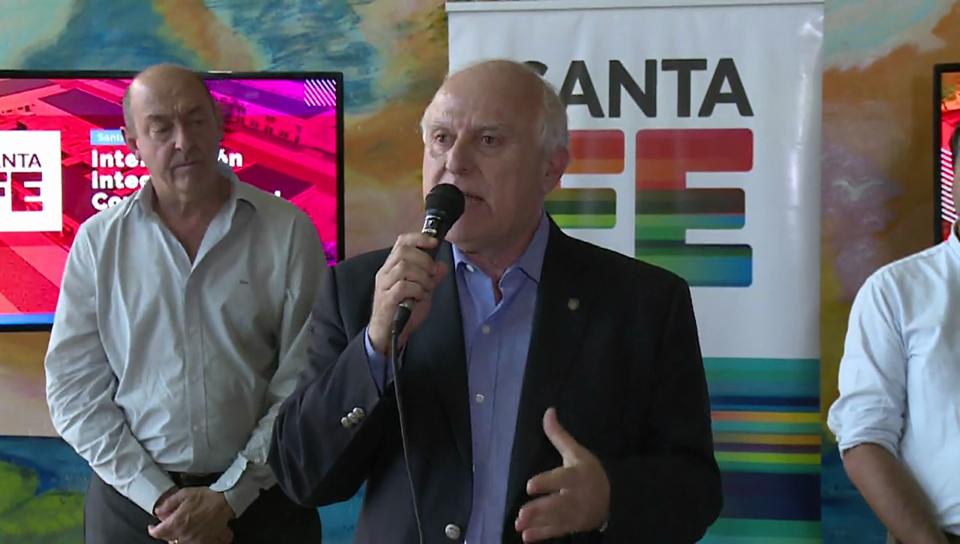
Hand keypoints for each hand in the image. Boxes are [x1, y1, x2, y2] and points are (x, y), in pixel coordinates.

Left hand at [148, 487, 234, 543]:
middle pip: (168, 539)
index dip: (153, 530)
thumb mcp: (185, 493)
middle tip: (168, 524)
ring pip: (179, 543)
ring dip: (177, 538)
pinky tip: (191, 534)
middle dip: (166, 532)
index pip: (158, 533)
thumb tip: (158, 510)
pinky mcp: (205, 541)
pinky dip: (189, 540)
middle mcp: (184, 534)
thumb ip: (169, 503)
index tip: (153, 527)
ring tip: (180, 530)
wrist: (225, 502)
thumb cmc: (206, 496)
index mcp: (177, 522)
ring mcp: (195, 540)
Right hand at [368, 233, 447, 353]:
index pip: (402, 242)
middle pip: (403, 252)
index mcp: (392, 267)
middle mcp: (385, 273)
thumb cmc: (403, 311)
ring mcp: (384, 286)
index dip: (419, 238)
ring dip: (422, 276)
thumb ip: (432, 278)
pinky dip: (417, 289)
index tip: (434, 242)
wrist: (389, 334)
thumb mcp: (422, 292)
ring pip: (404, 267)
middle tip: (433, 273)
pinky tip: (420, 297)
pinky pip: (403, 286)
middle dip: (424, 260)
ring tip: (427, 287)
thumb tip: (442, 265)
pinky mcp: (386, 300)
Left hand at [515, 407, 610, 542]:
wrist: (613, 498)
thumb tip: (548, 411)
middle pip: (558, 504)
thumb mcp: (577, 452)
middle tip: (521, 515)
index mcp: (576, 476)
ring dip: (537, 523)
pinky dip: (542, 535)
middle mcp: (576, 496)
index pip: (562, 478)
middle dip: (540, 510)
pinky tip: (526, 537)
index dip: (547, 482)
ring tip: (519, 525)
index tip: (530, 485)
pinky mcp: (572, 526)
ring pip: (556, 520)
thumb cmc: (589, 471)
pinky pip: (557, 531)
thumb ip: (559, 436)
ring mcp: (575, 514)